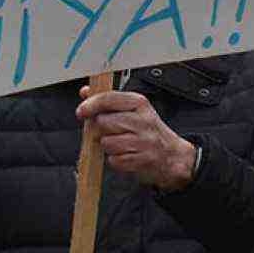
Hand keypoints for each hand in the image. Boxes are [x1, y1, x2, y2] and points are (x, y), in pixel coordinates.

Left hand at [77, 88, 196, 191]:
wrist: (172, 156)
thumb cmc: (148, 132)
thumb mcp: (133, 111)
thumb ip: (108, 101)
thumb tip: (86, 91)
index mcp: (139, 104)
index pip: (109, 99)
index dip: (90, 105)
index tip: (81, 112)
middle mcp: (142, 120)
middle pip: (103, 122)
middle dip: (100, 130)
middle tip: (109, 132)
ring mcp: (143, 141)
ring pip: (107, 142)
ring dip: (108, 146)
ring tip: (120, 145)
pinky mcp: (141, 160)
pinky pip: (114, 160)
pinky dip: (116, 160)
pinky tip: (126, 155)